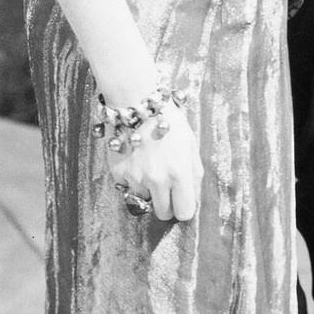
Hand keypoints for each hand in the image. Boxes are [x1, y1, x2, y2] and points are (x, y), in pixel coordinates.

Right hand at [107, 99, 202, 224]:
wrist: (135, 100)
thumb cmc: (167, 118)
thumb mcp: (190, 144)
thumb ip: (194, 174)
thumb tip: (193, 197)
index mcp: (179, 173)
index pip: (184, 213)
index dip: (184, 207)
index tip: (181, 200)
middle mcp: (157, 179)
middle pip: (163, 214)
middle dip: (166, 204)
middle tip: (166, 188)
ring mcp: (135, 177)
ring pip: (144, 200)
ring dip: (147, 189)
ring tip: (149, 165)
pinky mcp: (118, 172)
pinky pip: (127, 187)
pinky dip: (131, 178)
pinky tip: (136, 159)